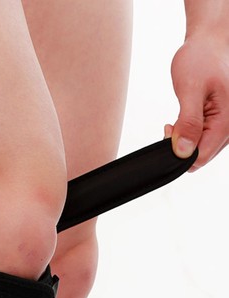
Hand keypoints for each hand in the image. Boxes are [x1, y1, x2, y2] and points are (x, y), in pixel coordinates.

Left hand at [165, 35, 228, 170]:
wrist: (209, 43)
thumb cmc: (201, 60)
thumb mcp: (190, 90)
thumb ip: (189, 123)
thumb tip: (183, 151)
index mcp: (227, 121)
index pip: (201, 157)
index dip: (180, 152)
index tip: (170, 130)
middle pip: (201, 156)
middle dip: (181, 147)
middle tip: (171, 124)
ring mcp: (226, 126)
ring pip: (200, 150)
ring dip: (184, 141)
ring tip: (177, 120)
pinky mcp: (219, 123)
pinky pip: (201, 140)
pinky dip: (188, 135)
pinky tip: (181, 121)